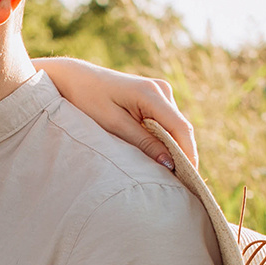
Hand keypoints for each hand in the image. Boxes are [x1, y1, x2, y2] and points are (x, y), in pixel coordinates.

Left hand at [34, 56, 198, 170]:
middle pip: (181, 129)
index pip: (181, 128)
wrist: (74, 78)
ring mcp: (160, 92)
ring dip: (174, 149)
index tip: (191, 179)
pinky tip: (159, 158)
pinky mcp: (154, 98)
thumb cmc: (87, 99)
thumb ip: (143, 143)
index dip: (189, 154)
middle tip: (182, 186)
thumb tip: (171, 164)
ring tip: (170, 176)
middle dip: (183, 155)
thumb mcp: (112, 125)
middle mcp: (161, 89)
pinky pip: (166, 123)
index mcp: (151, 93)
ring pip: (175, 128)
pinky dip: (165, 141)